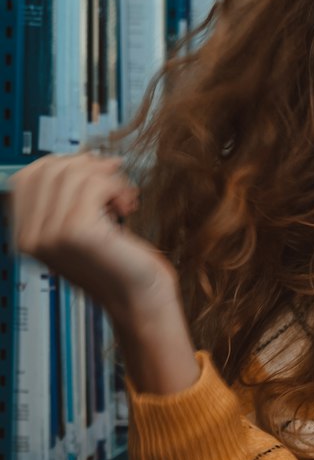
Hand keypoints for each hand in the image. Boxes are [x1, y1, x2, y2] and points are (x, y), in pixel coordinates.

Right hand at [7, 152, 178, 327]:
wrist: (140, 300)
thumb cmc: (118, 266)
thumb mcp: (81, 228)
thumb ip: (65, 200)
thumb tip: (75, 159)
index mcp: (26, 236)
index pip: (28, 176)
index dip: (61, 163)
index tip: (91, 170)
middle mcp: (32, 237)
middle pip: (50, 169)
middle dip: (87, 166)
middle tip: (113, 179)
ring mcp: (51, 234)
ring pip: (73, 173)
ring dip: (106, 177)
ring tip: (122, 199)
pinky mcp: (77, 230)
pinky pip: (94, 183)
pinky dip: (116, 187)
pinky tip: (126, 205)